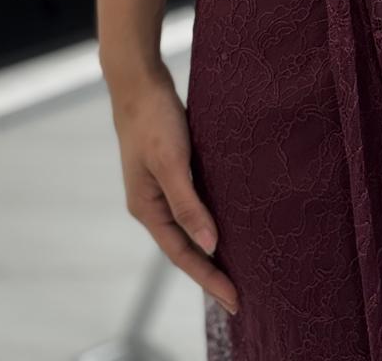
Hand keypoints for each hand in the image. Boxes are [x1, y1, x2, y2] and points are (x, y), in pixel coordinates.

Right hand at [104, 58, 238, 314]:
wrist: (140, 81)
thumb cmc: (154, 119)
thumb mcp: (172, 162)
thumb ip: (188, 204)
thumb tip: (210, 245)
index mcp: (147, 208)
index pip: (182, 255)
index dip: (209, 279)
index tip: (236, 300)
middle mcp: (152, 204)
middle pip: (185, 248)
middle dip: (211, 272)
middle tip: (241, 295)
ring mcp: (161, 188)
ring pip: (190, 227)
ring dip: (212, 248)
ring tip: (240, 267)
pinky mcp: (172, 170)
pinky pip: (193, 205)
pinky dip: (210, 219)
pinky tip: (229, 221)